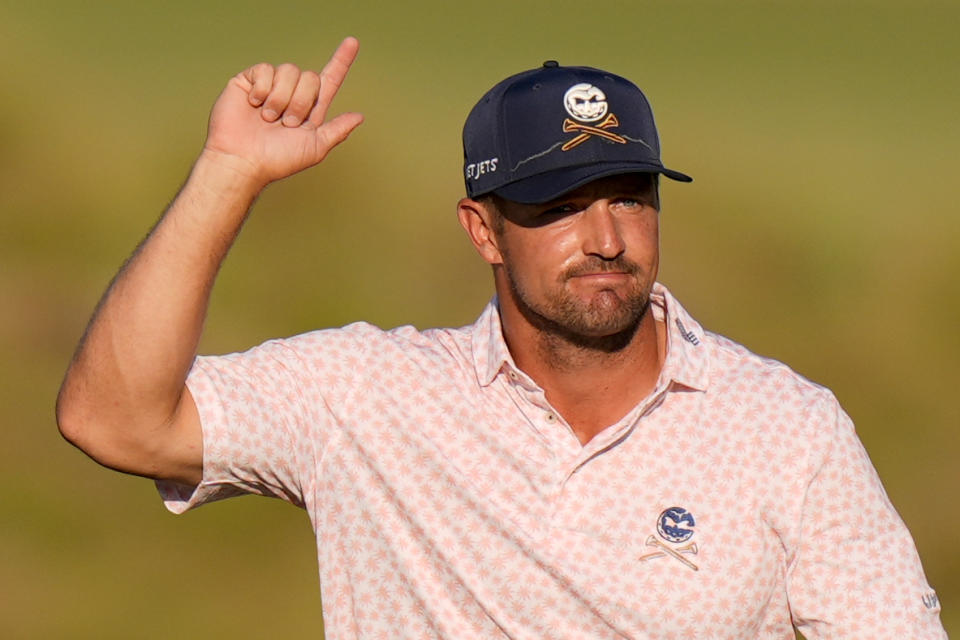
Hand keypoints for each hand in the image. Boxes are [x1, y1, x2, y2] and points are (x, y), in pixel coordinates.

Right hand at [202, 37, 363, 188]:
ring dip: (281, 98)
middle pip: (311, 77)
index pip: (329, 80)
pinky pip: (265, 69)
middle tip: (287, 123)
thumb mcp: (315, 148)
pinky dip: (262, 89)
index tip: (353, 42)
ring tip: (269, 118)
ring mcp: (270, 86)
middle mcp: (292, 95)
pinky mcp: (249, 81)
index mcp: (309, 109)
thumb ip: (337, 131)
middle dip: (302, 102)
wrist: (244, 160)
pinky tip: (254, 105)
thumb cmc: (277, 160)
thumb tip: (359, 116)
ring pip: (290, 70)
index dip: (341, 61)